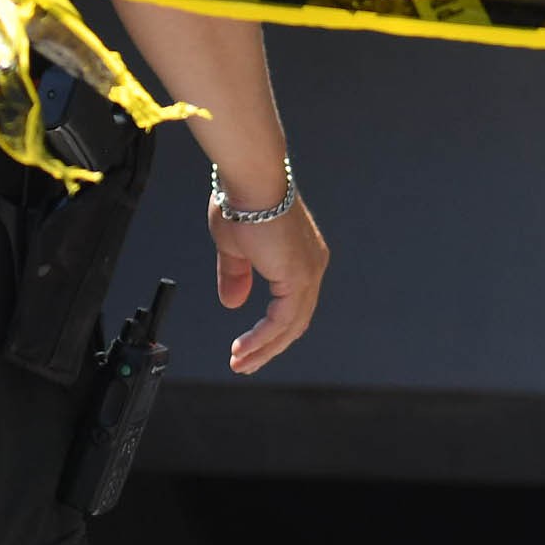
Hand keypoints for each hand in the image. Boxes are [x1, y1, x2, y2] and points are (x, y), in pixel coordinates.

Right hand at [211, 185, 327, 375]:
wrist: (250, 180)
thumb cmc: (242, 202)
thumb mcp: (235, 247)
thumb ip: (237, 276)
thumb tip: (233, 302)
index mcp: (300, 257)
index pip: (292, 305)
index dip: (270, 329)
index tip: (247, 346)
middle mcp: (312, 265)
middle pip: (295, 320)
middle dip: (268, 346)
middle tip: (245, 364)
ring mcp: (309, 271)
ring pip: (291, 325)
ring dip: (264, 348)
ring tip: (240, 363)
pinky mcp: (299, 277)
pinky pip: (282, 320)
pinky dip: (263, 339)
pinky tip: (243, 349)